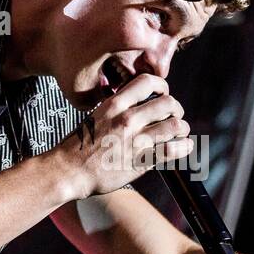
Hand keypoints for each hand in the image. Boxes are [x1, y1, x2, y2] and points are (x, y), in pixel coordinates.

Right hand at [49, 72, 193, 198]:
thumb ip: (118, 110)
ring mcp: (136, 140)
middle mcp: (127, 119)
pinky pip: (173, 150)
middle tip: (174, 116)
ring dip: (182, 128)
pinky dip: (184, 147)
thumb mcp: (96, 116)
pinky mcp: (141, 161)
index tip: (163, 93)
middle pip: (169, 103)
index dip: (162, 86)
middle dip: (176, 109)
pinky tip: (184, 146)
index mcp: (115, 105)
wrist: (69, 171)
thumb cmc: (79, 146)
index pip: (148, 82)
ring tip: (179, 133)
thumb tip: (139, 105)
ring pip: (176, 125)